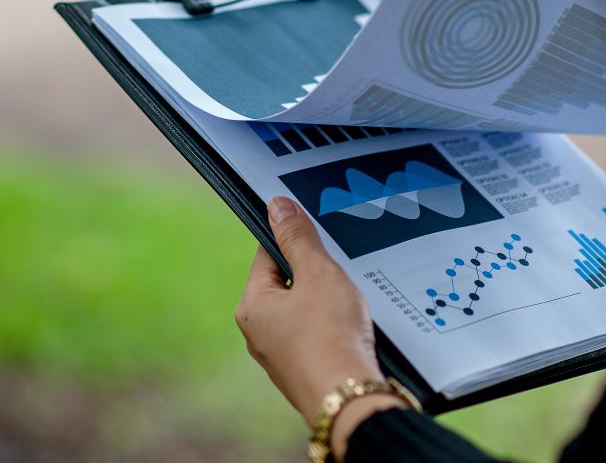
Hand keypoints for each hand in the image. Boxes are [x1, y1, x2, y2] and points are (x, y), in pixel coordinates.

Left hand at [235, 197, 406, 458]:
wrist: (350, 399)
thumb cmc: (330, 337)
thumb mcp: (318, 274)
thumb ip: (298, 237)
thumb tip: (277, 205)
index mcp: (252, 307)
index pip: (268, 255)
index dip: (295, 239)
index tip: (317, 233)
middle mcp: (259, 334)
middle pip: (288, 284)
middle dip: (317, 274)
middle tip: (341, 272)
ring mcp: (281, 356)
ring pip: (305, 311)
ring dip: (329, 302)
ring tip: (351, 303)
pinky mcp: (305, 372)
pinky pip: (319, 337)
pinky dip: (336, 328)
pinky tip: (354, 328)